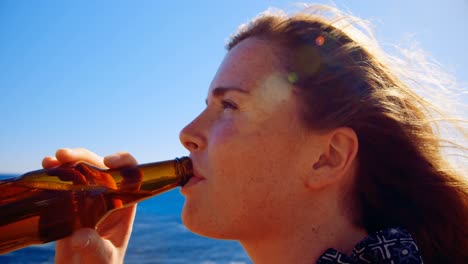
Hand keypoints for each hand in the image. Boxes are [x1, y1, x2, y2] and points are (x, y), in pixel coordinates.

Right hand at [42, 148, 137, 263]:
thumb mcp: (101, 257)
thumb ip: (93, 247)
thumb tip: (80, 236)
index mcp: (124, 204)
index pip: (131, 174)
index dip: (123, 161)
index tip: (108, 161)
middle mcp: (107, 197)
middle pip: (101, 167)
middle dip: (84, 156)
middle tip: (64, 155)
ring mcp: (87, 198)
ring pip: (81, 170)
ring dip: (67, 161)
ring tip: (51, 160)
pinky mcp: (68, 204)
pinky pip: (64, 182)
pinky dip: (55, 171)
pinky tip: (46, 167)